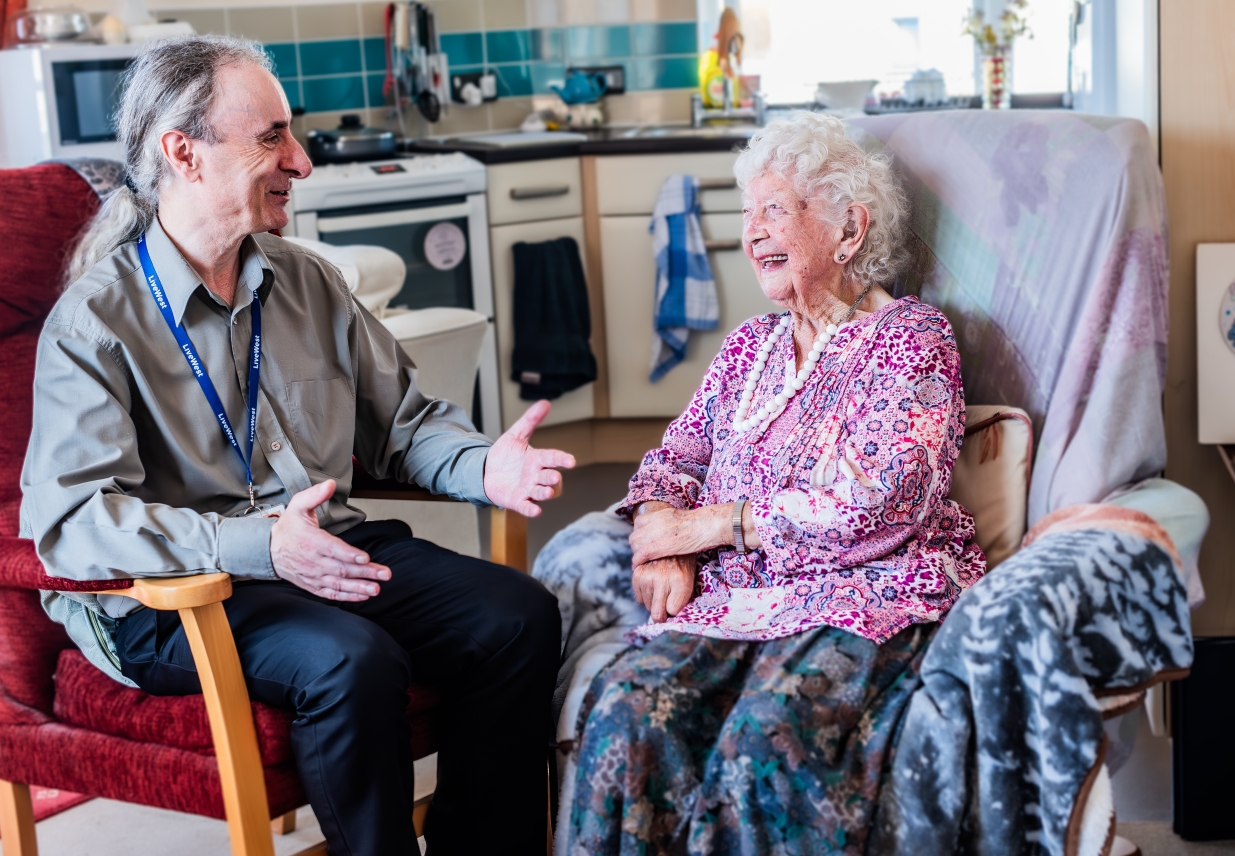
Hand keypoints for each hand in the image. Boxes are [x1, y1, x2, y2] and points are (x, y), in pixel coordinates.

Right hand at [271, 479, 390, 600]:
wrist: (268, 549)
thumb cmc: (288, 527)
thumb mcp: (298, 505)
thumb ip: (315, 495)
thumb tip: (330, 484)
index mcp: (311, 541)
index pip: (332, 549)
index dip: (349, 554)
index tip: (365, 557)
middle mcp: (313, 561)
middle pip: (341, 568)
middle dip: (364, 573)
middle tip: (384, 574)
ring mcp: (313, 575)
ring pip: (338, 584)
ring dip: (359, 588)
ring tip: (376, 589)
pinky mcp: (313, 585)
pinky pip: (331, 593)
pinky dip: (347, 597)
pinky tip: (363, 596)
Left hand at [483, 399, 576, 516]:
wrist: (486, 471)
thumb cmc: (505, 454)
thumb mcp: (516, 434)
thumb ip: (530, 420)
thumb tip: (545, 403)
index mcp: (538, 459)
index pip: (553, 458)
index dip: (562, 460)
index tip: (571, 461)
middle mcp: (536, 476)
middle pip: (550, 478)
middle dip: (553, 478)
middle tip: (554, 476)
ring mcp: (528, 489)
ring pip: (542, 493)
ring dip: (546, 493)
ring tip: (548, 492)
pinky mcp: (517, 501)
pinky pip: (527, 507)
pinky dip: (531, 510)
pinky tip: (535, 511)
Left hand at [630, 504, 729, 566]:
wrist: (705, 525)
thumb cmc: (698, 523)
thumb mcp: (676, 517)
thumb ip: (666, 522)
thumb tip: (665, 529)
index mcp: (658, 514)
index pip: (638, 523)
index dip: (639, 534)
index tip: (644, 541)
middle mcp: (653, 522)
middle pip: (635, 535)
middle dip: (636, 545)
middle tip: (642, 553)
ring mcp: (655, 534)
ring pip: (635, 545)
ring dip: (636, 553)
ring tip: (641, 561)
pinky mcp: (659, 546)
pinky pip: (641, 554)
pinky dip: (637, 561)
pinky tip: (638, 566)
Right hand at [632, 555, 696, 622]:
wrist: (670, 543)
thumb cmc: (682, 566)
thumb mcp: (689, 583)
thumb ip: (681, 602)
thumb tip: (668, 619)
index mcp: (680, 582)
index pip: (671, 612)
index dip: (673, 612)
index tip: (674, 607)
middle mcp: (662, 579)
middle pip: (657, 613)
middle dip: (662, 611)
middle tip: (667, 599)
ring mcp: (647, 577)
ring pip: (647, 606)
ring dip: (654, 602)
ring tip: (661, 587)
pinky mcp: (637, 574)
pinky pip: (639, 599)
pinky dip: (645, 595)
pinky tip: (652, 585)